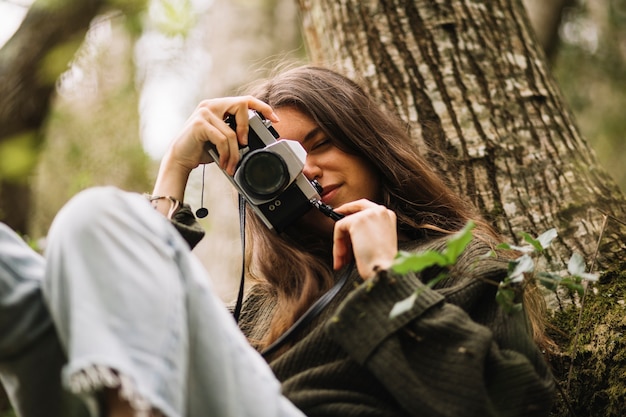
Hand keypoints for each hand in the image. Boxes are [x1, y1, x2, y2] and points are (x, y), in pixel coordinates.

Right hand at [164, 96, 278, 174]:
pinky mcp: (199, 124)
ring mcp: (204, 112)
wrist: (180, 158)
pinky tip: (223, 163)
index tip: (275, 119)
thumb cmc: (202, 148)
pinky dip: (226, 154)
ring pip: (232, 132)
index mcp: (218, 106)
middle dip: (246, 128)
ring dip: (234, 153)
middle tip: (245, 145)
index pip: (245, 100)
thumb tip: (253, 139)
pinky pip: (222, 140)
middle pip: (241, 106)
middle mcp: (211, 105)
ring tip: (231, 165)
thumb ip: (234, 132)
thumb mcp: (222, 138)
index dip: (262, 107)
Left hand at [332, 200, 397, 279]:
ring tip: (342, 260)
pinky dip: (338, 244)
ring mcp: (369, 214)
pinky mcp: (358, 220)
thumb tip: (348, 232)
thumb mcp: (377, 242)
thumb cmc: (382, 262)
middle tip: (338, 245)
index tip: (339, 215)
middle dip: (343, 230)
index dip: (350, 210)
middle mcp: (380, 211)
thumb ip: (366, 231)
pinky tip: (343, 256)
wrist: (383, 269)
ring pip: (345, 224)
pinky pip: (339, 228)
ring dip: (341, 244)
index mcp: (388, 216)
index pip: (365, 207)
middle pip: (354, 212)